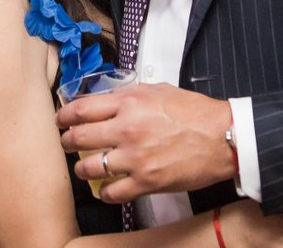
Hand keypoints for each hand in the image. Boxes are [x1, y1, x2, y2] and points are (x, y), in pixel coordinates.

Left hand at [58, 82, 233, 200]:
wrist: (222, 137)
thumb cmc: (195, 113)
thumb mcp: (159, 90)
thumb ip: (130, 94)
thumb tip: (110, 98)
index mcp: (129, 103)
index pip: (82, 109)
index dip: (64, 116)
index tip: (60, 120)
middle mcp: (127, 129)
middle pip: (79, 137)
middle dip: (67, 141)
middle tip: (67, 143)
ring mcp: (135, 158)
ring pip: (90, 167)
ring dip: (82, 169)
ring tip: (83, 168)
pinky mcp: (146, 181)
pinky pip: (113, 192)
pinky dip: (105, 192)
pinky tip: (106, 189)